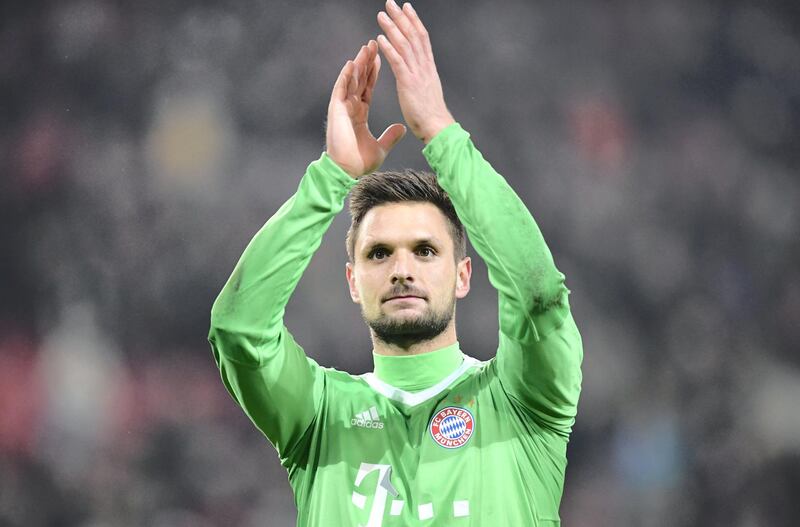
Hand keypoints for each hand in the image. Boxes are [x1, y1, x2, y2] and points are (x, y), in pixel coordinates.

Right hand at [326, 40, 406, 178]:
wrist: (347, 171)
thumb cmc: (360, 162)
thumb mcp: (381, 147)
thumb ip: (390, 136)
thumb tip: (402, 128)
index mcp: (359, 113)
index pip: (367, 87)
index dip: (374, 73)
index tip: (381, 58)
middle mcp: (350, 107)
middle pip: (359, 79)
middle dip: (367, 61)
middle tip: (374, 44)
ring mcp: (342, 107)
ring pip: (351, 80)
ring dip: (358, 63)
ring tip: (366, 47)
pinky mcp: (336, 110)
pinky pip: (341, 89)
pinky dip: (346, 76)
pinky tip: (352, 63)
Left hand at [377, 0, 454, 142]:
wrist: (437, 127)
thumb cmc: (431, 116)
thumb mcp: (429, 91)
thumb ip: (423, 79)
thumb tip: (420, 75)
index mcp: (429, 68)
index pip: (422, 38)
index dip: (414, 21)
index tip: (407, 8)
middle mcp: (424, 66)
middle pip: (413, 35)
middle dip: (402, 17)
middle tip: (391, 2)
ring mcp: (417, 74)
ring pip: (405, 44)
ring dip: (392, 27)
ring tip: (382, 14)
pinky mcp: (408, 83)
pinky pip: (398, 61)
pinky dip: (389, 48)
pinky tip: (381, 37)